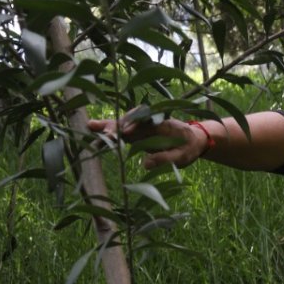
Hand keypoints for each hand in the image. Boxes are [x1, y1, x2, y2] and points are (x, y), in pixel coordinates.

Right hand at [88, 116, 208, 169]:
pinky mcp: (137, 133)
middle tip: (102, 132)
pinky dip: (109, 132)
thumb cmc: (190, 148)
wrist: (193, 141)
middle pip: (131, 119)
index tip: (126, 132)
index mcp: (164, 123)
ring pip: (122, 124)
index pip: (147, 119)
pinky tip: (93, 131)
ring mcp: (142, 126)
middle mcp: (150, 121)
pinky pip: (121, 131)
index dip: (135, 124)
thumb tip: (145, 164)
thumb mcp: (182, 156)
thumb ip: (166, 158)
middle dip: (117, 124)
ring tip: (90, 127)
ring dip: (107, 126)